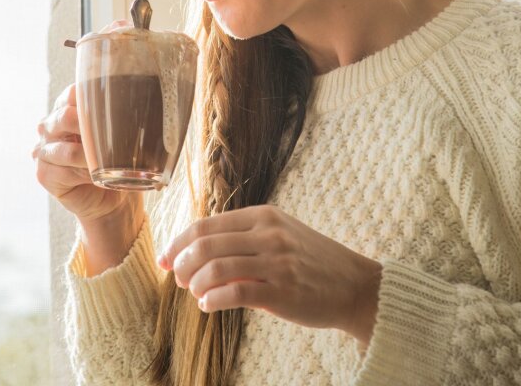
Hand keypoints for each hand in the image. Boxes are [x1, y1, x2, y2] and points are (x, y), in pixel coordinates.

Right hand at [33, 80, 139, 225]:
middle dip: (90, 127)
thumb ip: (123, 117)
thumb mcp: (122, 136)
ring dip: (89, 156)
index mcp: (68, 108)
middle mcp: (51, 126)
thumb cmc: (118, 162)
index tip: (115, 109)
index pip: (73, 93)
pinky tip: (95, 177)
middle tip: (112, 137)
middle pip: (65, 116)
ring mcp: (44, 149)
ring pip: (65, 148)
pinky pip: (63, 171)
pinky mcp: (44, 173)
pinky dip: (83, 174)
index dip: (92, 99)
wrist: (113, 200)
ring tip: (107, 163)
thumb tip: (147, 105)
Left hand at [157, 205, 382, 347]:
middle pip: (204, 245)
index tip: (164, 259)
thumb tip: (193, 250)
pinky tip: (208, 305)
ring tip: (195, 293)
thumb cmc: (310, 262)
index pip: (205, 225)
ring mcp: (276, 262)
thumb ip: (242, 237)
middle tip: (177, 279)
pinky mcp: (282, 291)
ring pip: (214, 268)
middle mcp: (268, 234)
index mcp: (263, 215)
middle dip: (181, 264)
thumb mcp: (279, 234)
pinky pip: (232, 293)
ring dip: (194, 284)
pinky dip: (211, 301)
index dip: (177, 243)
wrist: (355, 286)